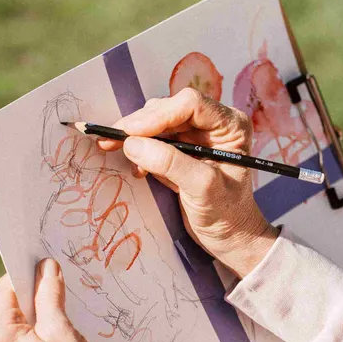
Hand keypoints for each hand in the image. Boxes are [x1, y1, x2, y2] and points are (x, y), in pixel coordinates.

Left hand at [0, 260, 103, 341]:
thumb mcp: (63, 332)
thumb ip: (50, 295)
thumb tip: (46, 267)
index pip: (7, 288)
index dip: (32, 277)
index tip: (52, 273)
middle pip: (9, 308)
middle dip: (36, 305)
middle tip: (63, 317)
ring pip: (13, 328)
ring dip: (35, 326)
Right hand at [97, 88, 278, 277]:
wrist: (229, 236)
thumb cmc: (226, 214)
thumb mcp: (202, 188)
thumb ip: (170, 163)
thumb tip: (133, 143)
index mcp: (231, 125)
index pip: (190, 104)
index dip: (158, 115)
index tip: (131, 132)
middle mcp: (214, 124)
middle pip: (170, 109)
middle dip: (140, 124)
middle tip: (111, 139)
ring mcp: (197, 135)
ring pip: (158, 121)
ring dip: (136, 136)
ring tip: (116, 150)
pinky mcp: (182, 150)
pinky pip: (154, 138)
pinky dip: (140, 149)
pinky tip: (138, 168)